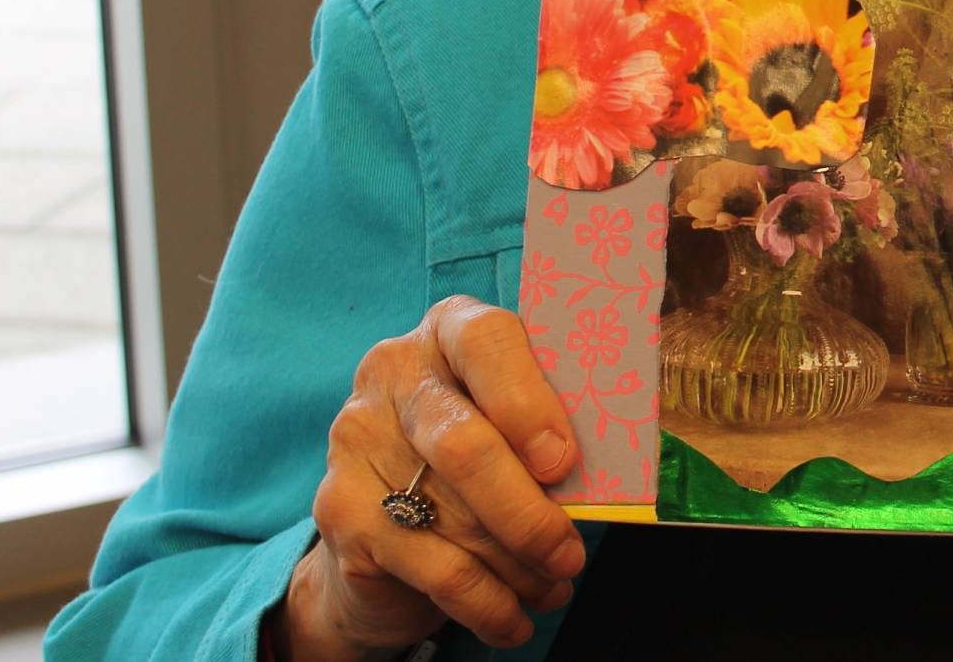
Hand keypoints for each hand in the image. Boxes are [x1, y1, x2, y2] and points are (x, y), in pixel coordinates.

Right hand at [274, 296, 587, 660]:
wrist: (381, 522)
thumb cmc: (478, 456)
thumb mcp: (514, 421)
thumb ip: (551, 424)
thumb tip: (610, 476)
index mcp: (449, 331)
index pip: (486, 341)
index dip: (528, 402)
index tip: (563, 461)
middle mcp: (393, 374)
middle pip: (464, 444)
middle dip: (528, 512)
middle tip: (569, 554)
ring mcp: (357, 440)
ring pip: (452, 516)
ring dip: (516, 566)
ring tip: (553, 588)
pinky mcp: (341, 510)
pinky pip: (431, 567)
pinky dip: (485, 603)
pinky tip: (513, 621)